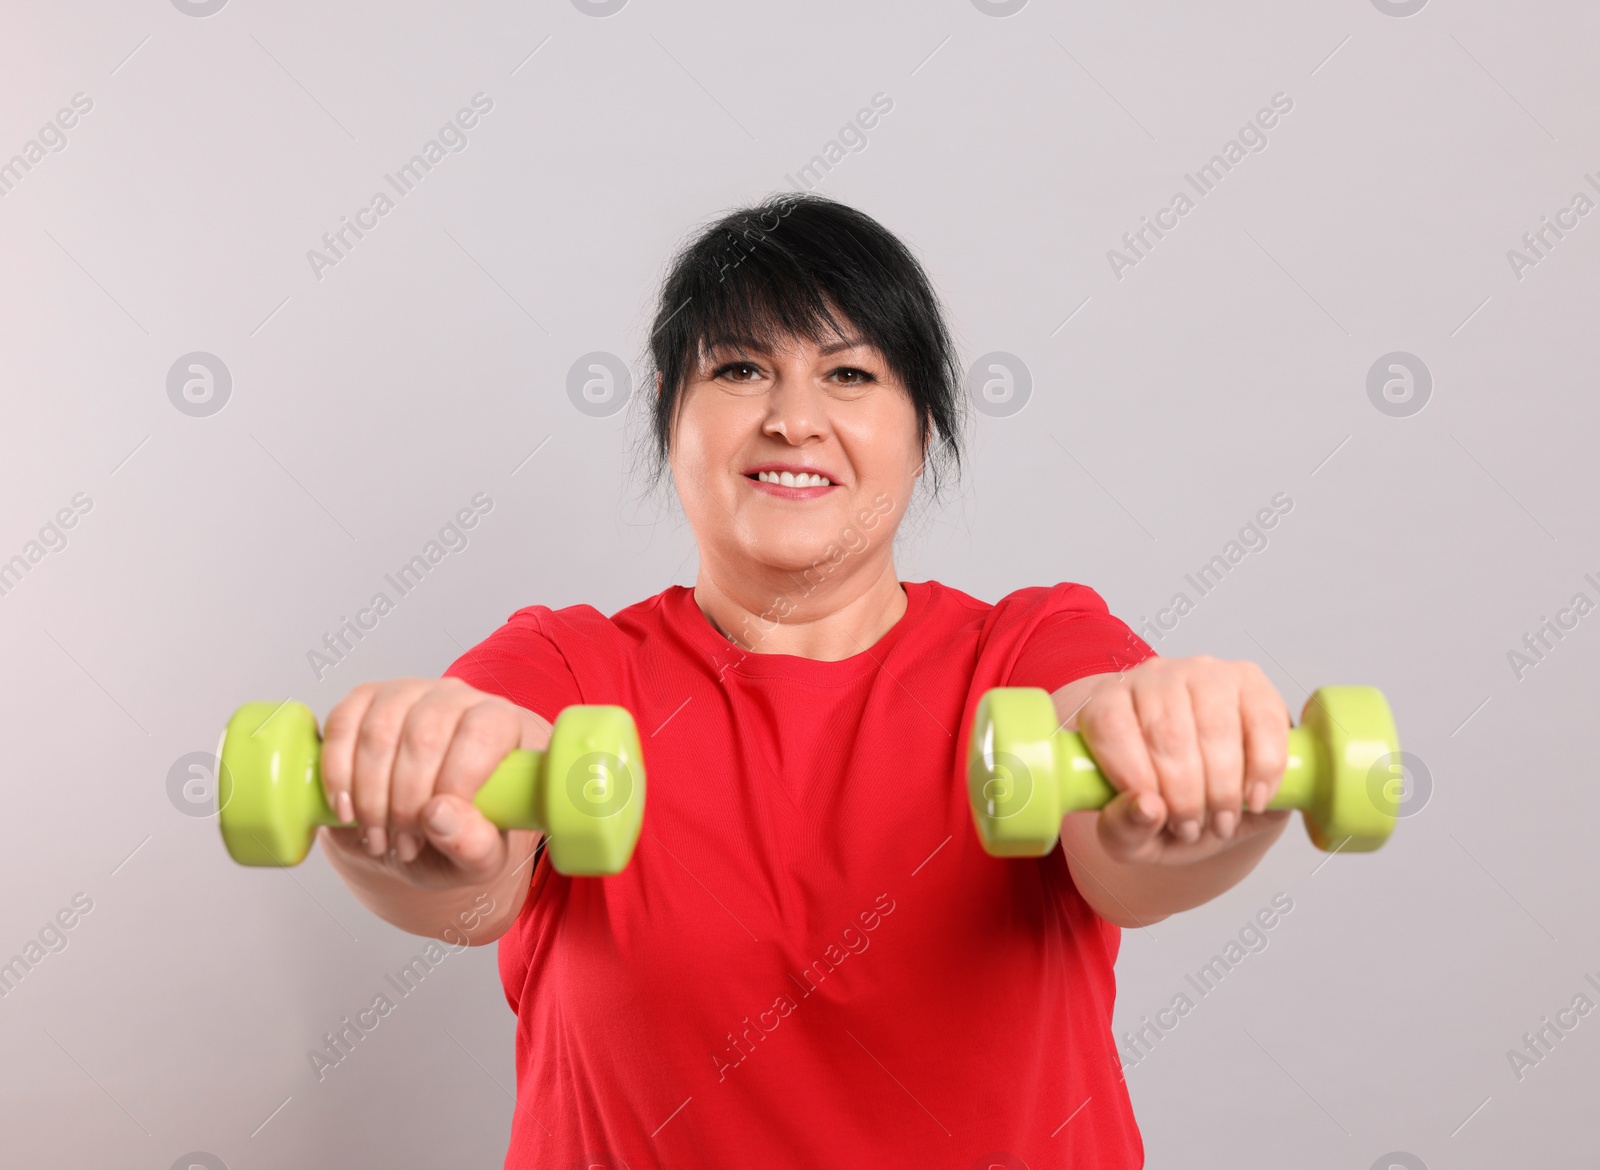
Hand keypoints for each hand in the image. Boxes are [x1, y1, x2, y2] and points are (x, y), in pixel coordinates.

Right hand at [318, 677, 549, 888]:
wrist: (413, 830)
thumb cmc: (455, 836)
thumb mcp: (480, 859)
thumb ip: (475, 844)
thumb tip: (440, 815)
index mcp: (499, 724)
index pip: (482, 734)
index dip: (456, 784)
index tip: (435, 828)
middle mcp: (456, 697)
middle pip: (424, 736)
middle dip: (405, 804)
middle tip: (404, 845)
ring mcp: (407, 692)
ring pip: (379, 732)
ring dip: (370, 797)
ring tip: (378, 837)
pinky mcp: (363, 699)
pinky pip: (341, 725)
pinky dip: (337, 775)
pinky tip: (346, 810)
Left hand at [1073, 656, 1292, 865]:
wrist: (1211, 799)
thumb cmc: (1161, 809)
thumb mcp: (1130, 833)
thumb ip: (1123, 828)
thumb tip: (1146, 808)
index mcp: (1106, 704)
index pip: (1110, 725)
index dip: (1132, 774)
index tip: (1155, 815)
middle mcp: (1152, 678)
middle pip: (1167, 731)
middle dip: (1184, 795)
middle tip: (1191, 829)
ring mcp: (1203, 673)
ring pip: (1215, 726)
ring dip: (1222, 787)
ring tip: (1221, 822)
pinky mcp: (1249, 680)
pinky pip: (1263, 720)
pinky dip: (1264, 768)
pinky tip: (1255, 798)